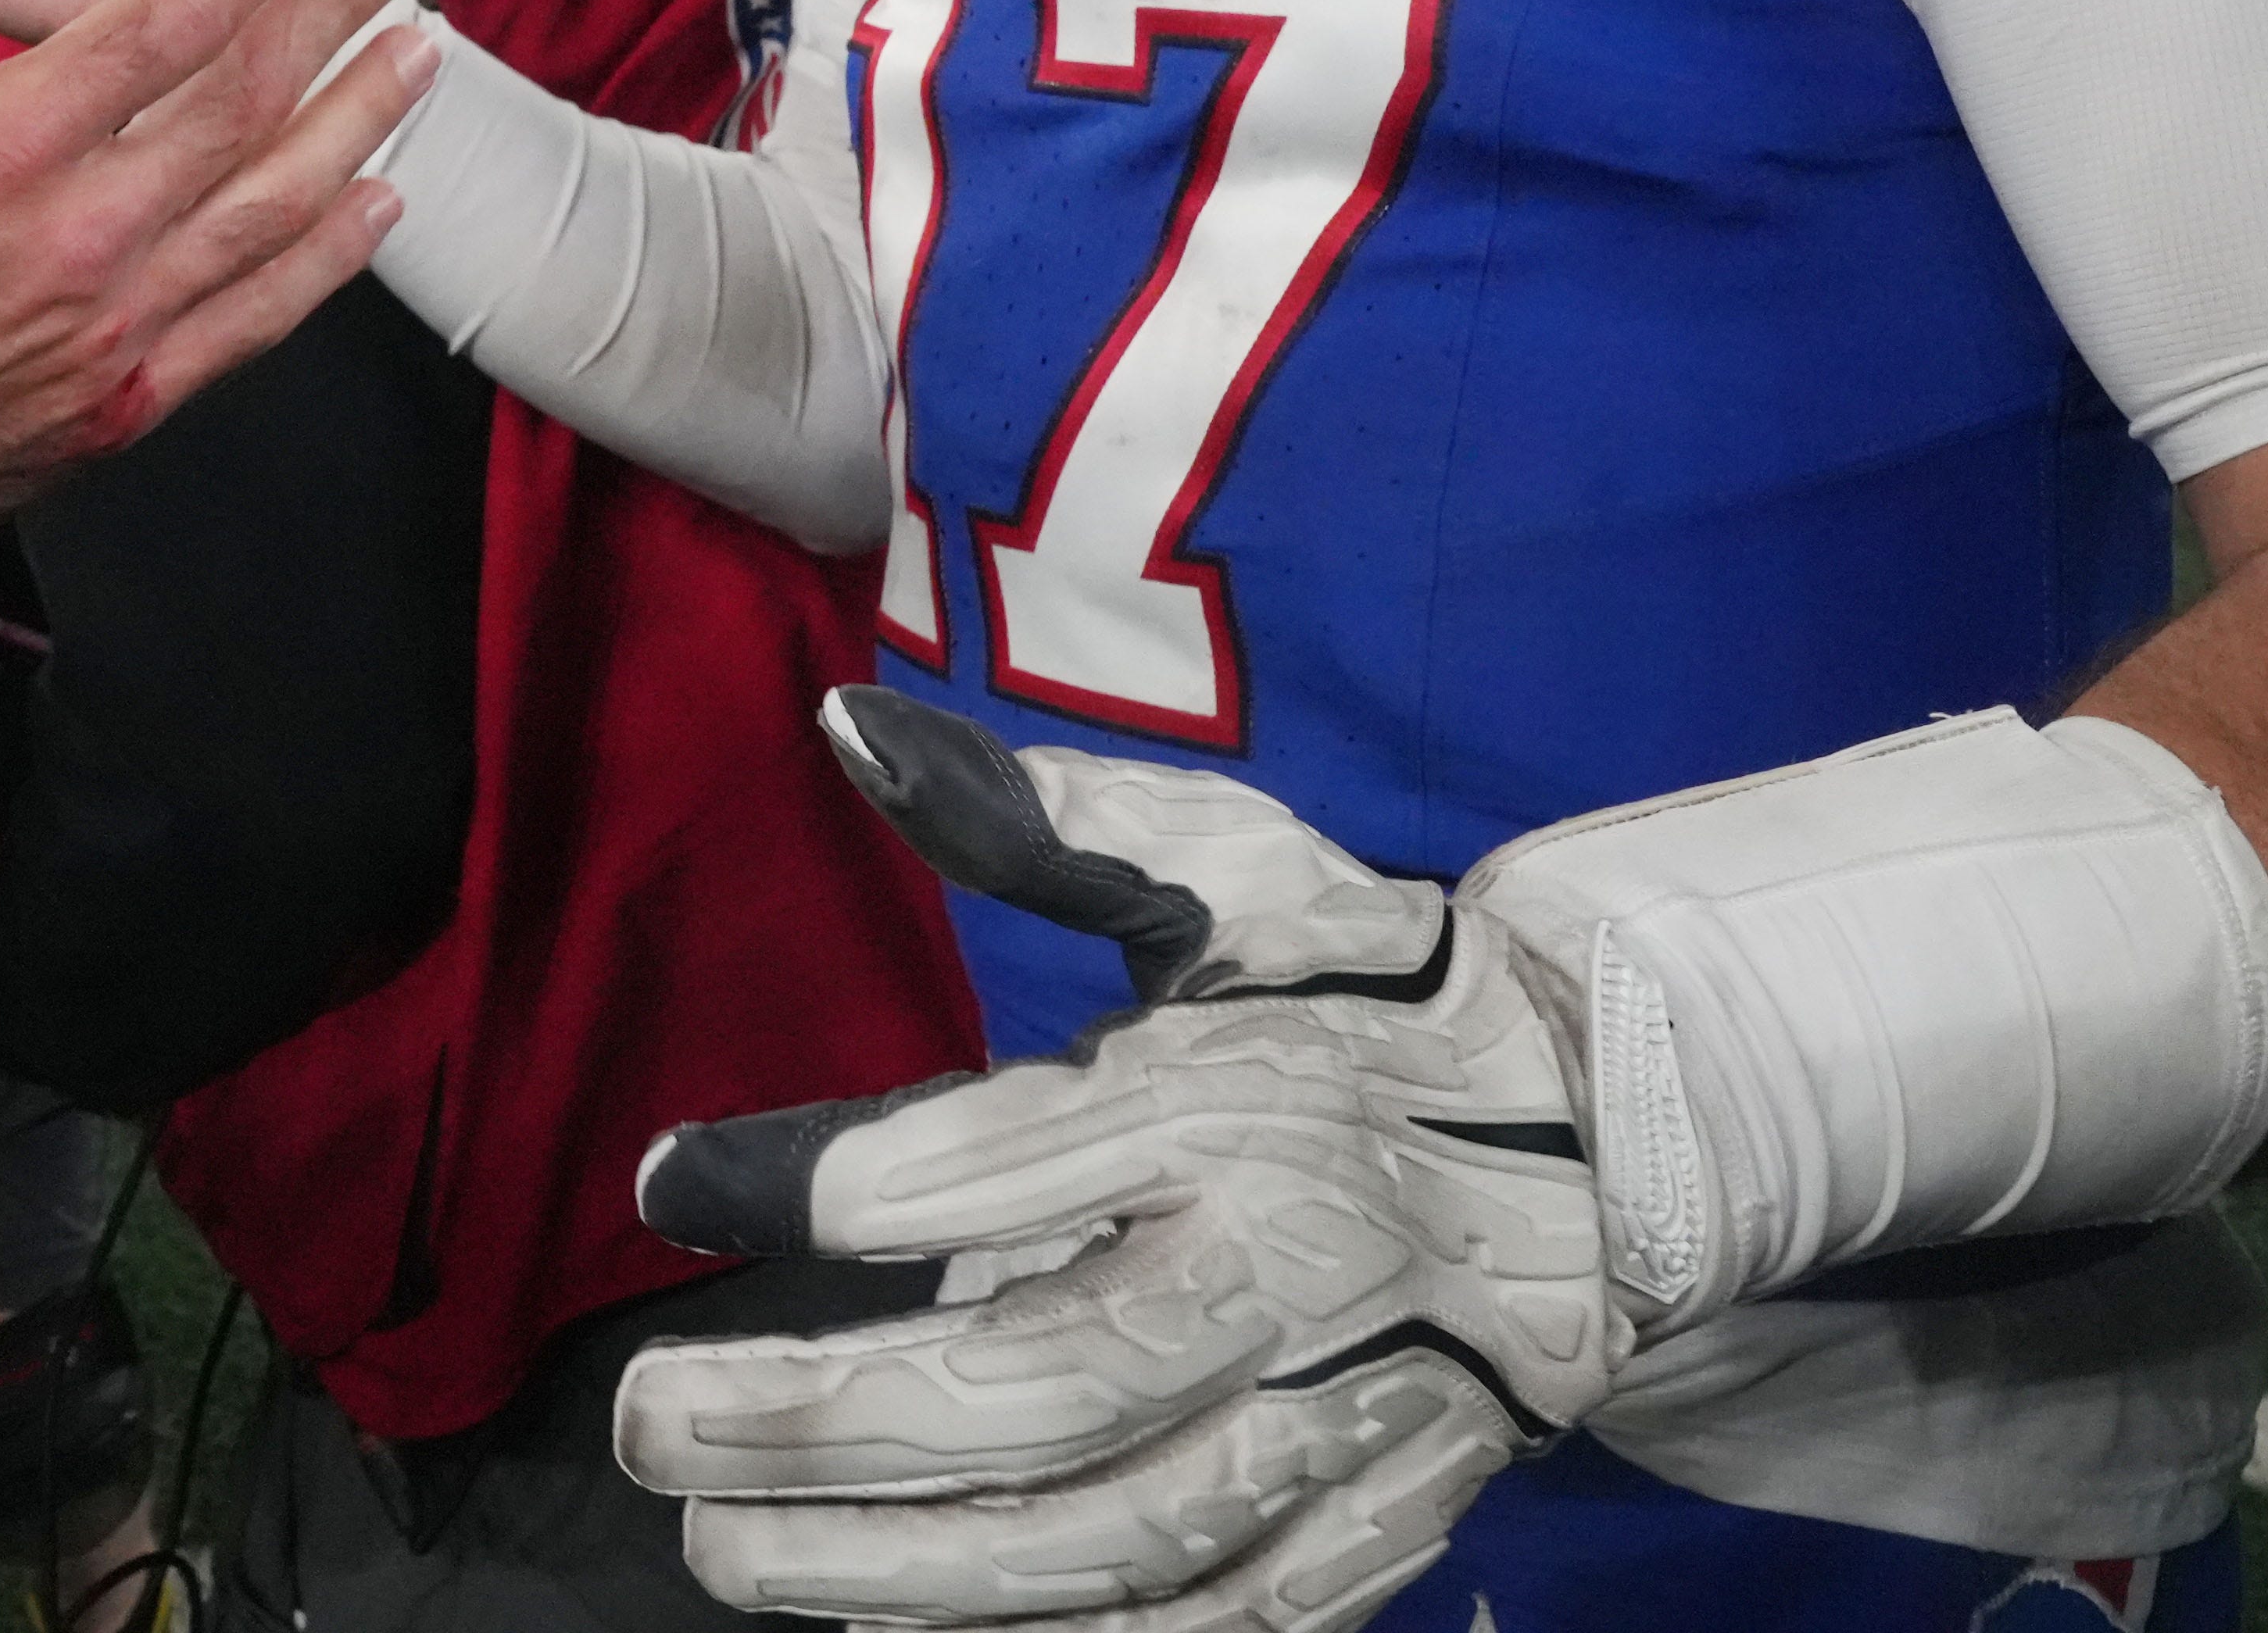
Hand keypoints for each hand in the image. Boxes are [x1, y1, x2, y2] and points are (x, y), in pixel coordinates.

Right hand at [0, 0, 431, 618]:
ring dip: (358, 121)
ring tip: (416, 58)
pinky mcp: (114, 408)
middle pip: (249, 103)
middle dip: (334, 16)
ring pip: (274, 209)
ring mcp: (107, 332)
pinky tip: (371, 207)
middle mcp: (77, 237)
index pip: (173, 19)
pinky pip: (251, 323)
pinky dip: (326, 262)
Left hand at [613, 696, 1611, 1627]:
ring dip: (905, 1571)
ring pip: (1112, 1539)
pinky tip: (904, 1628)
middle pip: (1040, 1386)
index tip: (664, 1188)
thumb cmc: (1360, 984)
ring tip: (732, 1557)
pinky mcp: (1386, 1522)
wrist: (1616, 1129)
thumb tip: (846, 725)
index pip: (993, 1159)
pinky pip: (1214, 1624)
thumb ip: (1034, 818)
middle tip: (651, 1430)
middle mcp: (1295, 1273)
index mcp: (1239, 1099)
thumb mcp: (1220, 864)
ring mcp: (1351, 1419)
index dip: (811, 1181)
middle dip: (825, 1425)